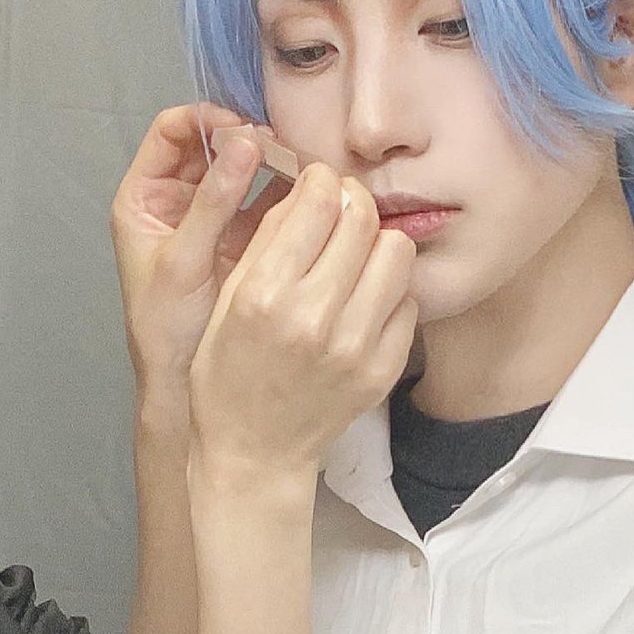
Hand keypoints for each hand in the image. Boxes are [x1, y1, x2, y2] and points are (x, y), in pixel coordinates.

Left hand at [111, 103, 289, 386]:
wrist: (184, 383)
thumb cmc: (166, 327)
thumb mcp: (183, 262)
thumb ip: (211, 203)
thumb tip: (244, 143)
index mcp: (145, 198)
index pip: (172, 132)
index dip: (205, 121)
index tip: (241, 129)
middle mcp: (178, 200)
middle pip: (213, 145)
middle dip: (247, 140)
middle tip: (280, 146)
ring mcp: (213, 218)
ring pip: (244, 171)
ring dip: (272, 163)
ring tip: (302, 166)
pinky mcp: (244, 239)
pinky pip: (267, 202)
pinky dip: (288, 193)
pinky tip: (311, 193)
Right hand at [189, 166, 417, 499]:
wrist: (254, 452)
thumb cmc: (226, 374)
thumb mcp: (226, 302)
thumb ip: (266, 241)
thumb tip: (308, 190)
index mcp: (264, 295)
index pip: (317, 202)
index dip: (321, 180)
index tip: (317, 184)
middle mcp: (313, 318)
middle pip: (362, 219)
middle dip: (351, 203)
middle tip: (340, 213)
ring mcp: (354, 346)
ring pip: (396, 252)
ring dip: (376, 243)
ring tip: (355, 258)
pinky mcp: (382, 368)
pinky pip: (407, 300)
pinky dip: (388, 290)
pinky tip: (362, 301)